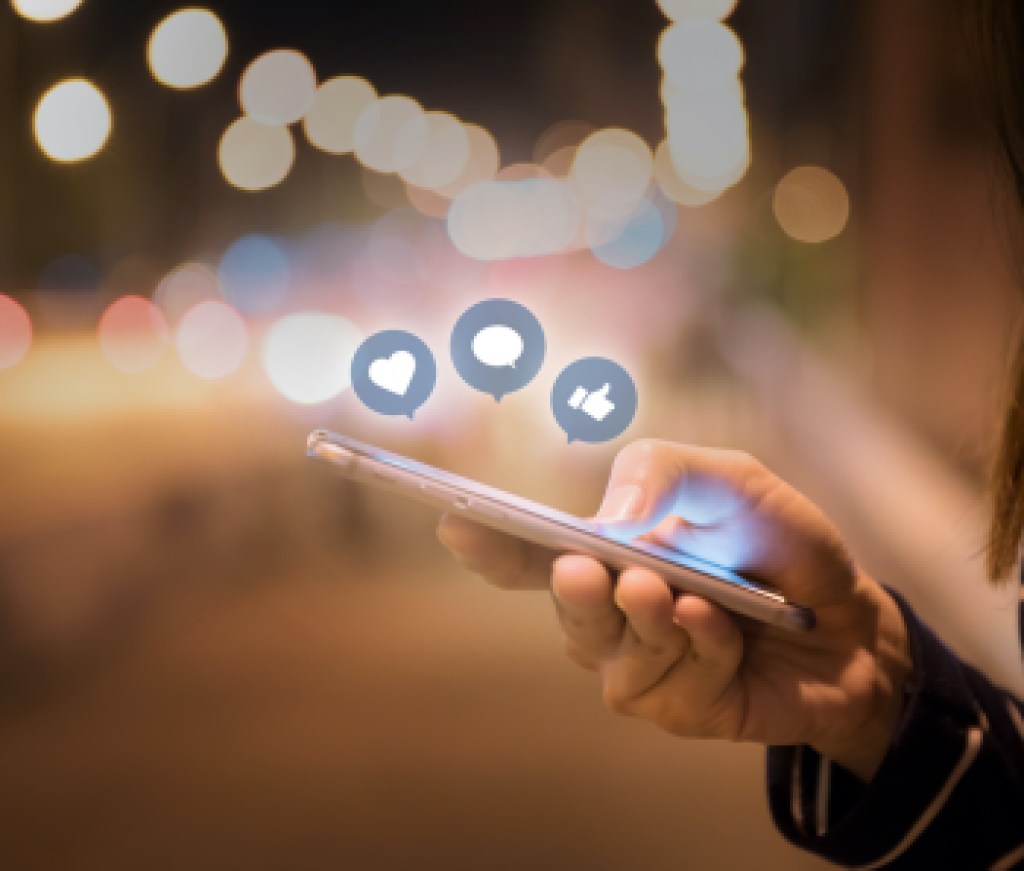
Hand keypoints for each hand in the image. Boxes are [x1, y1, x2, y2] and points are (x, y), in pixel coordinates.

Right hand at [437, 440, 910, 781]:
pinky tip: (728, 628)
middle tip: (588, 569)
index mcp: (610, 555)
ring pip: (611, 653)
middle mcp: (611, 613)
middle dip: (576, 592)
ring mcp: (641, 665)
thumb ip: (665, 473)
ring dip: (645, 622)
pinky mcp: (677, 707)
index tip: (456, 524)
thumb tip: (605, 520)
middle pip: (564, 610)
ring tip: (681, 596)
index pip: (530, 556)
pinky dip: (700, 649)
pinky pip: (668, 684)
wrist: (850, 621)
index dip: (490, 545)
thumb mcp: (732, 480)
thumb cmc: (780, 543)